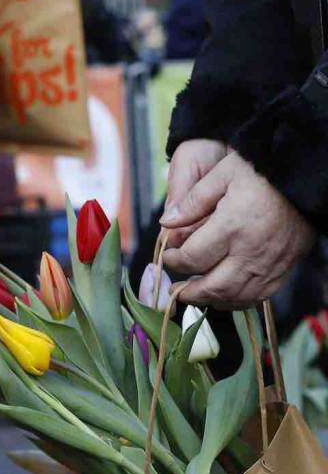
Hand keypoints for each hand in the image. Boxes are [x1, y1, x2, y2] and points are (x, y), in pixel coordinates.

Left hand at [160, 151, 314, 307]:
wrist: (306, 178)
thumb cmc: (262, 172)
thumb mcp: (222, 174)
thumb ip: (192, 201)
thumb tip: (166, 223)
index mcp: (231, 226)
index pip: (193, 259)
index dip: (174, 262)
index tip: (167, 258)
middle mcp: (251, 250)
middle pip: (214, 287)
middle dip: (189, 293)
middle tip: (175, 289)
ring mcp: (270, 262)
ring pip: (237, 296)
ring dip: (212, 300)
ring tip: (196, 294)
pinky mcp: (285, 266)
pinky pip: (260, 295)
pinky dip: (239, 301)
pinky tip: (225, 294)